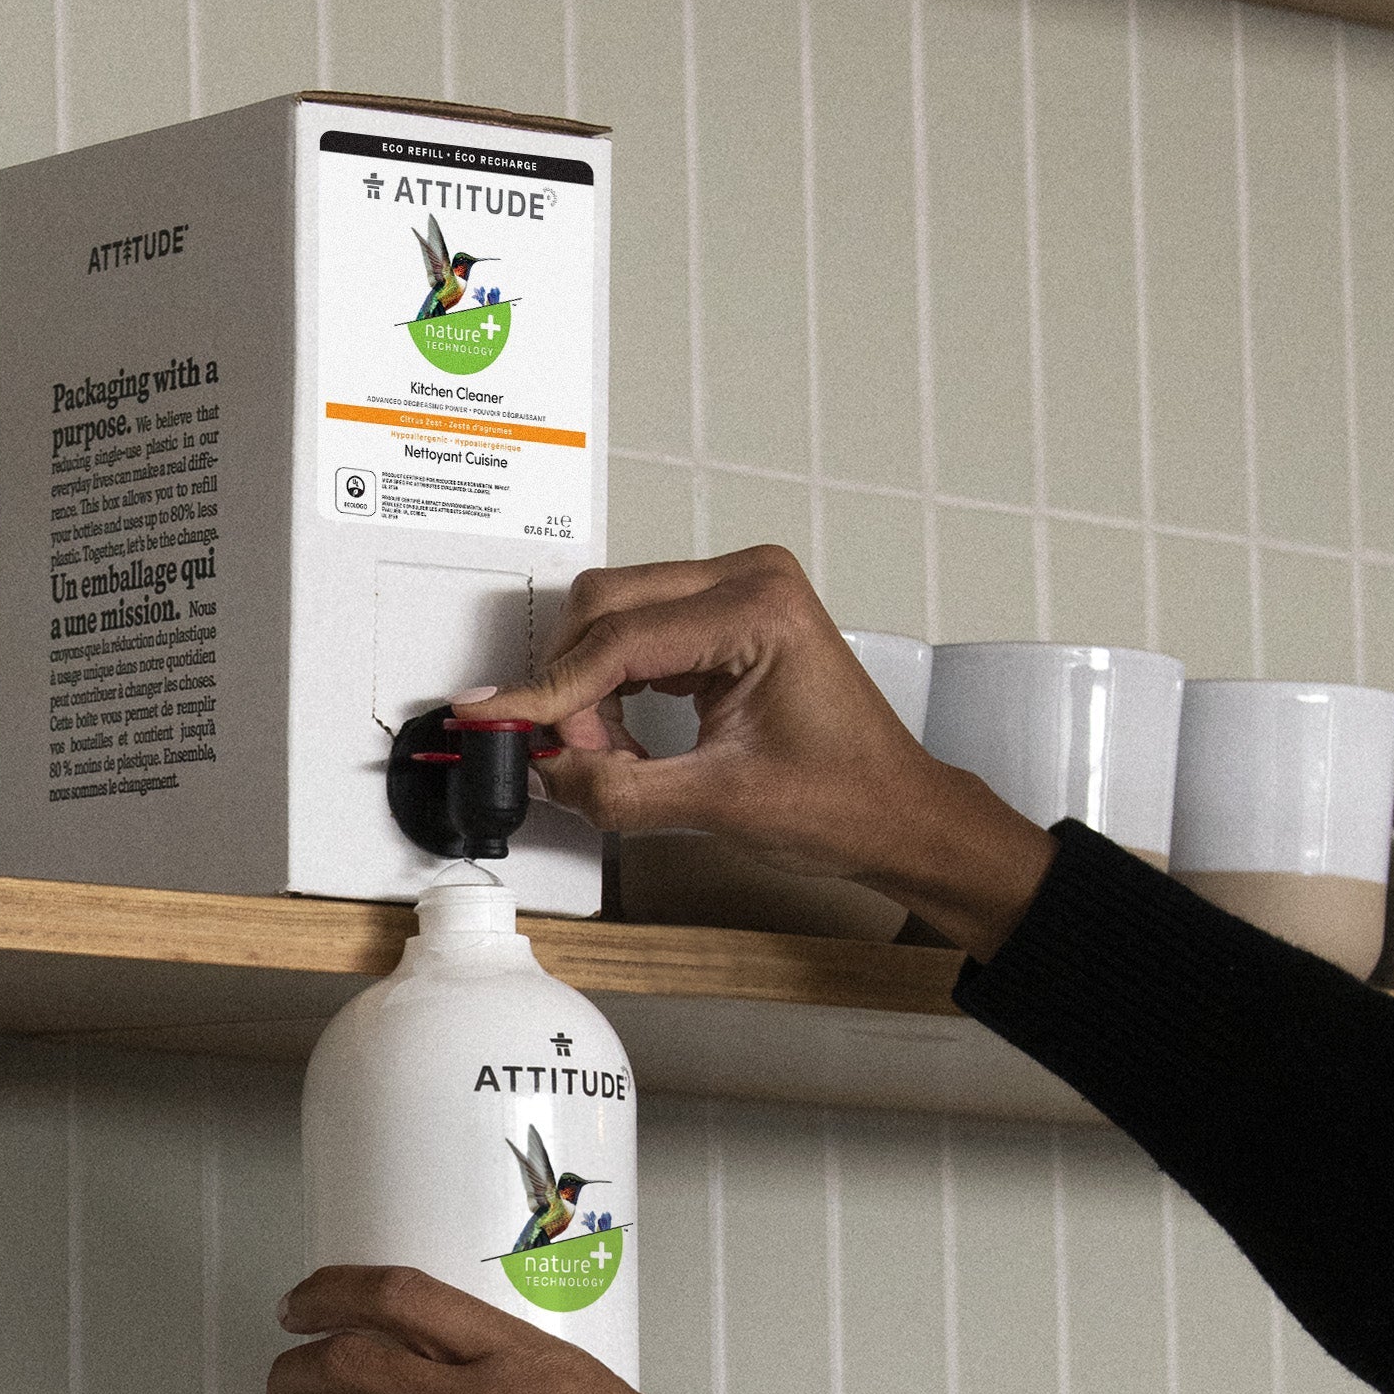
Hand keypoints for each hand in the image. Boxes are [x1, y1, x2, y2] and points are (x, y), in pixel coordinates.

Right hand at [459, 544, 1053, 960]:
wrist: (897, 814)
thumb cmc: (845, 800)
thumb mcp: (717, 804)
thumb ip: (616, 789)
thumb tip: (544, 773)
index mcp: (758, 607)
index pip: (621, 640)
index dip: (550, 690)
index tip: (496, 717)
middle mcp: (749, 579)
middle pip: (606, 608)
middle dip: (572, 689)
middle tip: (572, 759)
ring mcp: (738, 591)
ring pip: (614, 617)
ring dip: (591, 690)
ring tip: (611, 757)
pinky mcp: (725, 615)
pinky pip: (639, 634)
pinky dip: (615, 686)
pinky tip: (626, 738)